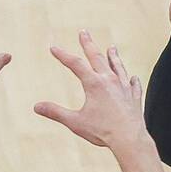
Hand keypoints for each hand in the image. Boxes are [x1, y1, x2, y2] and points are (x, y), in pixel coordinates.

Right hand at [34, 30, 144, 151]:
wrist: (129, 139)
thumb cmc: (102, 131)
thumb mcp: (75, 122)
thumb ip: (56, 112)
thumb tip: (37, 106)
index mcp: (94, 84)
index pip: (75, 64)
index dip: (63, 55)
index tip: (53, 47)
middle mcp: (109, 80)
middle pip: (97, 57)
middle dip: (88, 44)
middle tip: (84, 32)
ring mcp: (124, 87)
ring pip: (118, 67)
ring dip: (113, 56)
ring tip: (112, 48)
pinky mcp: (134, 97)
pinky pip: (133, 84)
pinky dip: (131, 80)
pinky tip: (132, 77)